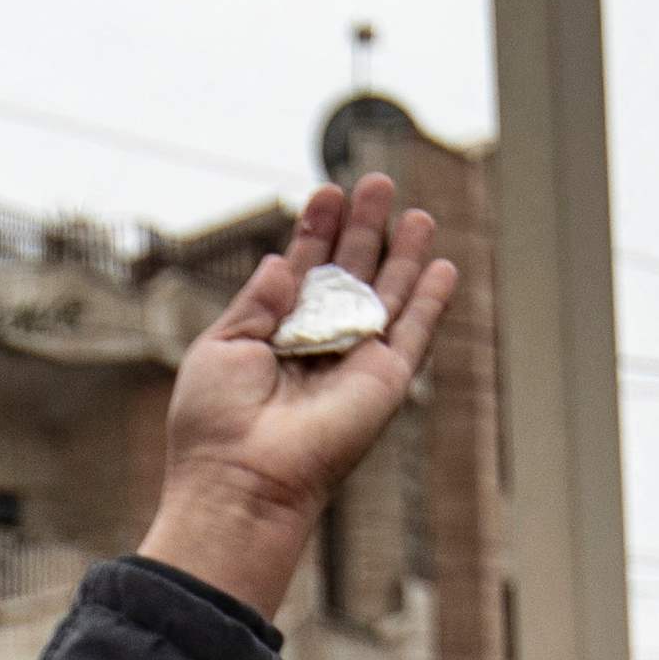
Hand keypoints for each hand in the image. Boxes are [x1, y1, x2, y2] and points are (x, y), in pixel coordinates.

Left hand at [136, 178, 458, 615]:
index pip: (304, 271)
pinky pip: (414, 334)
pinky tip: (442, 265)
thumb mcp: (222, 346)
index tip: (324, 192)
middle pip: (350, 274)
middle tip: (375, 181)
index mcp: (276, 335)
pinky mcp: (385, 383)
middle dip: (363, 227)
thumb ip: (258, 301)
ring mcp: (355, 363)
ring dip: (403, 253)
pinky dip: (432, 300)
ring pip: (388, 297)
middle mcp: (319, 346)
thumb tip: (283, 260)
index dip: (316, 230)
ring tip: (415, 211)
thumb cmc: (215, 423)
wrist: (241, 478)